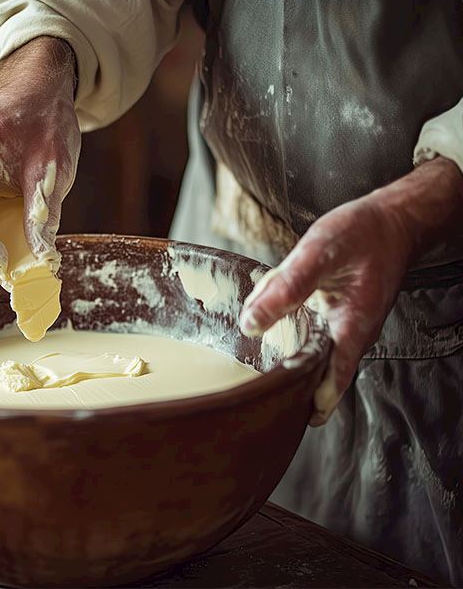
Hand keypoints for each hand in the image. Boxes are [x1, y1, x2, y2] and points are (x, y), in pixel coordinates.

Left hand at [239, 156, 462, 425]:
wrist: (391, 220)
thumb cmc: (363, 233)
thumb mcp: (319, 253)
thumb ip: (285, 288)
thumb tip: (251, 324)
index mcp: (352, 329)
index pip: (331, 382)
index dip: (310, 404)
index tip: (287, 422)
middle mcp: (351, 335)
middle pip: (318, 374)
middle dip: (292, 386)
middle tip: (260, 400)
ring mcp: (345, 327)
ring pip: (311, 352)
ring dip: (288, 357)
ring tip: (257, 365)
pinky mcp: (336, 315)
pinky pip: (311, 333)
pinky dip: (291, 332)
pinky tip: (267, 323)